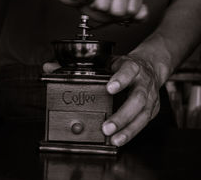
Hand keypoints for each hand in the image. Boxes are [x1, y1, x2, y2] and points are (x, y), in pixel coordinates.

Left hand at [43, 54, 160, 146]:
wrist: (150, 66)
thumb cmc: (123, 65)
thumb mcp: (105, 60)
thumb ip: (77, 65)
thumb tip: (49, 67)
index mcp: (131, 66)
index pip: (128, 69)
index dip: (120, 79)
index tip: (109, 88)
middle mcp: (143, 82)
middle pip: (137, 98)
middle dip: (123, 114)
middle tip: (107, 126)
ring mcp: (150, 97)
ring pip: (143, 114)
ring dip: (128, 129)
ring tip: (113, 138)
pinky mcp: (152, 109)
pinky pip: (143, 123)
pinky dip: (131, 133)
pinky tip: (120, 140)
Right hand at [56, 0, 147, 22]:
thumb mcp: (119, 10)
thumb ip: (135, 15)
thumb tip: (142, 14)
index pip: (132, 10)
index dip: (119, 15)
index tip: (113, 8)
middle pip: (118, 9)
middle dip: (107, 12)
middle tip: (101, 4)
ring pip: (102, 4)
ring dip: (93, 6)